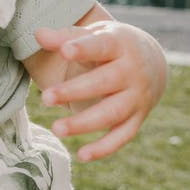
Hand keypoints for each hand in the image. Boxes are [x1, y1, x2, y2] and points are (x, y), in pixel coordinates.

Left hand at [34, 20, 167, 161]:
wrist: (150, 61)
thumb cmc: (109, 45)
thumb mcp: (92, 35)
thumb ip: (65, 36)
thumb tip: (38, 33)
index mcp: (120, 44)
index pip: (101, 46)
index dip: (84, 49)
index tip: (65, 51)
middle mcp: (133, 71)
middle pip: (105, 82)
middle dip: (75, 91)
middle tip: (45, 98)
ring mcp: (137, 97)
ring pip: (112, 113)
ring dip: (85, 123)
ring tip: (56, 129)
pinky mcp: (137, 118)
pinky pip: (122, 136)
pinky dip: (104, 148)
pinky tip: (81, 155)